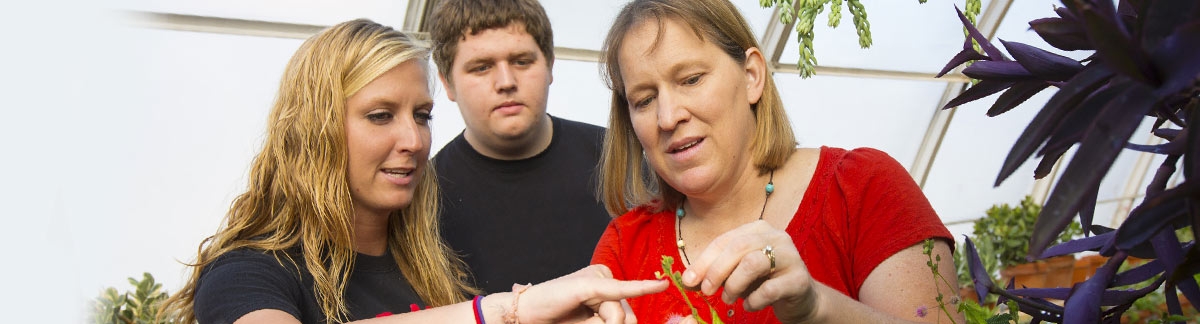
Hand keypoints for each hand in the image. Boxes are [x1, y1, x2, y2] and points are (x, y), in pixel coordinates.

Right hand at [517, 264, 667, 323]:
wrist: (525, 316)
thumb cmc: (557, 320)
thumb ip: (613, 320)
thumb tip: (633, 320)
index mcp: (605, 286)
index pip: (628, 314)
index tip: (630, 314)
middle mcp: (604, 276)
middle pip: (626, 315)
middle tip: (584, 323)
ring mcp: (597, 277)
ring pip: (618, 314)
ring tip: (579, 320)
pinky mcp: (589, 282)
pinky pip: (619, 291)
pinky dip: (641, 289)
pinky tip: (661, 284)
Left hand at [679, 220, 820, 322]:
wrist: (800, 299)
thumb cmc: (764, 282)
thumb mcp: (736, 274)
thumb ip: (714, 273)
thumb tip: (687, 280)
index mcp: (758, 229)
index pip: (725, 240)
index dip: (704, 260)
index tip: (689, 280)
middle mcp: (776, 237)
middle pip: (738, 248)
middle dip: (716, 271)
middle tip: (706, 291)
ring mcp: (790, 256)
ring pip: (753, 263)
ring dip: (734, 284)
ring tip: (728, 299)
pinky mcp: (799, 279)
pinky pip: (770, 289)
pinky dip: (754, 300)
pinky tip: (749, 306)